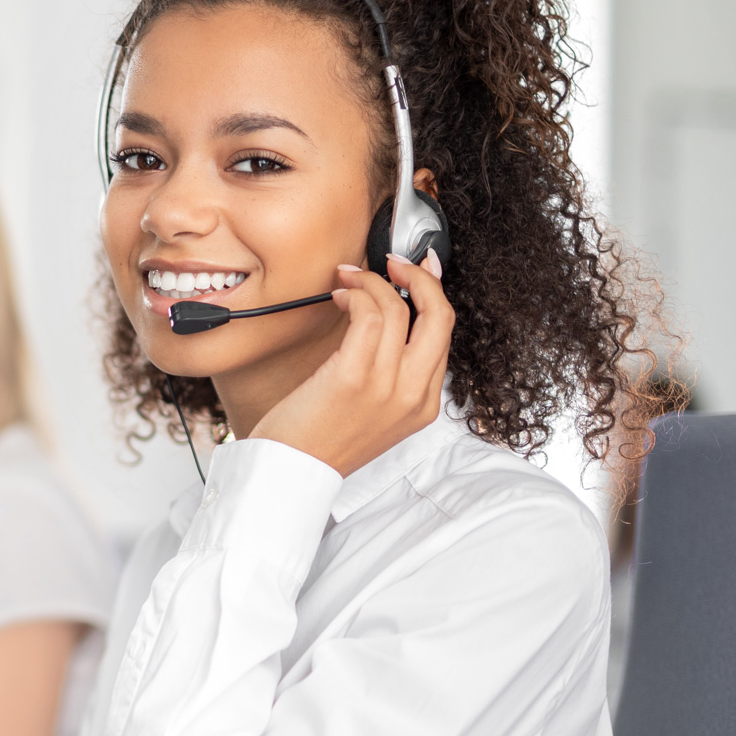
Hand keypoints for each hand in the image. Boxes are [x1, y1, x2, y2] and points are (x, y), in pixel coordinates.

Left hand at [250, 251, 452, 476]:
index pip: (444, 335)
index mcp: (422, 405)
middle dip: (419, 277)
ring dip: (371, 281)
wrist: (291, 473)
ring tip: (347, 280)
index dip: (432, 293)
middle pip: (440, 315)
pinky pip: (369, 315)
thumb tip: (389, 320)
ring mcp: (387, 386)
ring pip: (399, 309)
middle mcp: (413, 395)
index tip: (416, 272)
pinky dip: (355, 294)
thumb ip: (390, 376)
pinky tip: (339, 296)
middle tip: (393, 263)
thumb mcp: (372, 413)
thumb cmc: (318, 441)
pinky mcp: (354, 377)